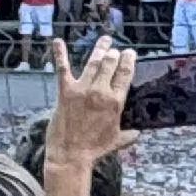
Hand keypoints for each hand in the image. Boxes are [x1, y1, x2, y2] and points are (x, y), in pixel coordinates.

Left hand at [47, 36, 132, 168]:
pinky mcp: (65, 92)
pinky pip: (63, 69)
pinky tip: (57, 41)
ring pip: (93, 63)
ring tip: (104, 40)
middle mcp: (101, 92)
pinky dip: (60, 54)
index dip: (128, 60)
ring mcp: (82, 90)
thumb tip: (138, 133)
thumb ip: (128, 135)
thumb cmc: (94, 149)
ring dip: (99, 49)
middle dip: (114, 54)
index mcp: (115, 102)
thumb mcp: (116, 141)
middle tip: (115, 50)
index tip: (130, 53)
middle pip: (110, 64)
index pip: (125, 74)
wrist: (71, 155)